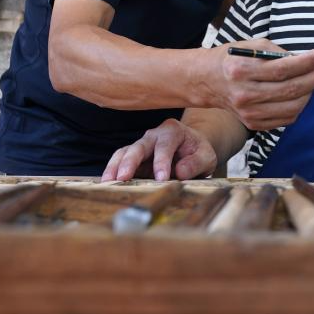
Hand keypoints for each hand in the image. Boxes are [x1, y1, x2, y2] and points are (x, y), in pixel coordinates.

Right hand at [100, 118, 216, 181]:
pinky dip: (113, 170)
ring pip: (125, 151)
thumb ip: (196, 163)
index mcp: (173, 131)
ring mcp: (142, 145)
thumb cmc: (198, 151)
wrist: (192, 147)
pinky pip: (120, 160)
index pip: (165, 145)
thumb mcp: (206, 156)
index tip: (161, 178)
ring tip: (108, 182)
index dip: (162, 161)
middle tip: (123, 177)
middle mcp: (154, 135)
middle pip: (139, 146)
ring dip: (115, 166)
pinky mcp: (134, 156)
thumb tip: (180, 172)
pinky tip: (107, 182)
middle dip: (130, 161)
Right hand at [209, 39, 313, 131]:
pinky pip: (286, 118)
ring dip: (310, 92)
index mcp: (240, 71)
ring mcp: (248, 113)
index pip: (281, 70)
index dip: (304, 63)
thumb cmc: (233, 59)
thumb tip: (309, 60)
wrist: (207, 81)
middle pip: (289, 90)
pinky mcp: (253, 124)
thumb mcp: (251, 46)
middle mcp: (244, 95)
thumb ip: (278, 53)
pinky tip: (301, 93)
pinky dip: (298, 105)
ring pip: (292, 107)